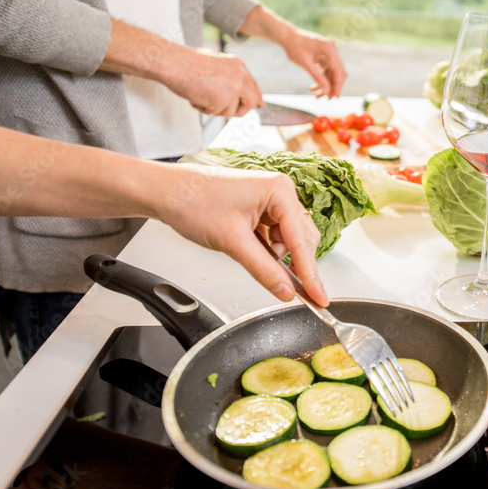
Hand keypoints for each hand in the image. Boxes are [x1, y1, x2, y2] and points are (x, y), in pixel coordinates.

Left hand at [152, 165, 327, 305]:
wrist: (167, 192)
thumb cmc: (193, 202)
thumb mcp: (232, 242)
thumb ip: (263, 269)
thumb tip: (286, 290)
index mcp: (279, 191)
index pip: (302, 241)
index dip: (311, 274)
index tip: (320, 297)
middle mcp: (280, 191)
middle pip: (302, 239)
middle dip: (291, 263)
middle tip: (290, 290)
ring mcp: (271, 198)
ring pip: (289, 239)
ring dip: (275, 255)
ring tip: (247, 253)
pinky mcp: (260, 207)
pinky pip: (275, 234)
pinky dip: (267, 248)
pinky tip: (250, 249)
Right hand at [165, 46, 263, 116]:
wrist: (173, 61)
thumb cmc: (187, 62)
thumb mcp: (216, 64)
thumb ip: (230, 77)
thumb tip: (238, 91)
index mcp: (238, 65)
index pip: (253, 86)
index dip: (254, 99)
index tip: (257, 105)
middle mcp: (240, 76)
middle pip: (251, 102)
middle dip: (240, 110)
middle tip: (225, 110)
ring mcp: (232, 88)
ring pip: (230, 111)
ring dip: (214, 108)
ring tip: (200, 93)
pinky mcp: (222, 100)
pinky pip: (214, 112)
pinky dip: (202, 108)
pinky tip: (195, 95)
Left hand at [238, 6, 346, 97]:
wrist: (288, 36)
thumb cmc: (294, 47)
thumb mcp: (305, 63)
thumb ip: (317, 76)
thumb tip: (327, 91)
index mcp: (328, 48)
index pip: (338, 70)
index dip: (338, 85)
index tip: (335, 97)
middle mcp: (332, 49)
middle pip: (338, 72)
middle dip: (332, 87)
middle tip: (326, 99)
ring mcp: (329, 52)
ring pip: (333, 73)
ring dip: (326, 85)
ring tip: (316, 95)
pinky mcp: (325, 56)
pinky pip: (327, 70)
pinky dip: (322, 79)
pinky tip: (313, 87)